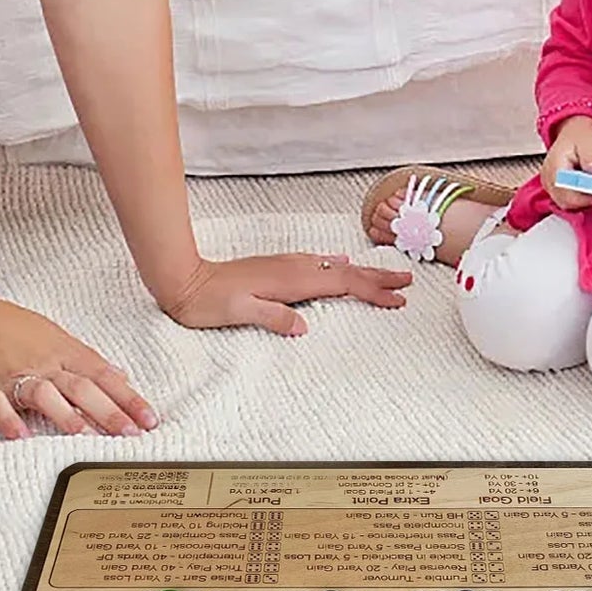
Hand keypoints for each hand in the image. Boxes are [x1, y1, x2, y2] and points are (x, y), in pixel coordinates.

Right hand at [0, 288, 157, 439]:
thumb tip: (120, 376)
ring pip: (45, 395)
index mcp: (62, 351)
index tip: (150, 420)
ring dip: (66, 416)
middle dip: (109, 412)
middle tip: (132, 434)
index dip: (129, 399)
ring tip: (85, 437)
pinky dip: (10, 420)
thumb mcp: (52, 336)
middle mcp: (43, 364)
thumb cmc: (2, 325)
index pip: (104, 377)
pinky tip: (21, 437)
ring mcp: (13, 376)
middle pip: (82, 388)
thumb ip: (85, 360)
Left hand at [157, 253, 411, 334]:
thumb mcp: (239, 313)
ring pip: (335, 267)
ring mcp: (287, 266)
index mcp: (291, 280)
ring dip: (363, 272)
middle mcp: (294, 268)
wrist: (184, 280)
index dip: (373, 291)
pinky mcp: (279, 268)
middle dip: (378, 277)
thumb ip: (273, 317)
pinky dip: (339, 267)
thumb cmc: (208, 301)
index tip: (398, 299)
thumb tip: (303, 326)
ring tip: (385, 275)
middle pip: (346, 272)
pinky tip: (342, 264)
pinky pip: (320, 265)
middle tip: (407, 281)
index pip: (343, 285)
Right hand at [543, 116, 591, 210]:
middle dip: (587, 200)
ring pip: (567, 205)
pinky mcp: (554, 189)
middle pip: (566, 201)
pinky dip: (580, 200)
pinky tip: (591, 192)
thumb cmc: (581, 136)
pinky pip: (567, 202)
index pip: (567, 191)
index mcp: (555, 166)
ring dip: (584, 201)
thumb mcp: (590, 142)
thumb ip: (591, 157)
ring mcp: (549, 184)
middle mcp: (548, 177)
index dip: (586, 196)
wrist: (575, 132)